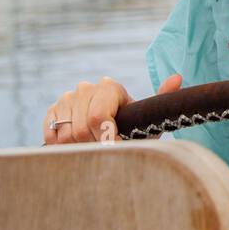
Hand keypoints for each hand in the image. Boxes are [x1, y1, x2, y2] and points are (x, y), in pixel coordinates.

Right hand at [42, 73, 181, 144]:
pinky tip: (77, 146)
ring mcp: (67, 98)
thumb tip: (177, 78)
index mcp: (109, 87)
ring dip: (78, 147)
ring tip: (94, 148)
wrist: (111, 126)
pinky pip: (51, 133)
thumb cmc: (133, 125)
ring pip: (65, 133)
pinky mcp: (53, 110)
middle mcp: (86, 88)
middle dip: (94, 145)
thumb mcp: (147, 116)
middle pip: (82, 128)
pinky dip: (61, 145)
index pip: (98, 117)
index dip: (105, 138)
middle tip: (106, 152)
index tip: (116, 149)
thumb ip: (161, 97)